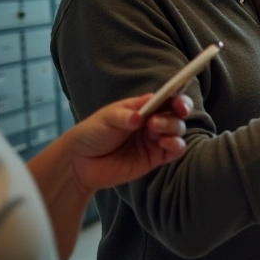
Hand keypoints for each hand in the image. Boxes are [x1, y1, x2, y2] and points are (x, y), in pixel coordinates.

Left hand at [65, 93, 192, 191]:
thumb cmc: (93, 133)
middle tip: (158, 118)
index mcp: (144, 107)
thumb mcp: (106, 118)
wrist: (80, 162)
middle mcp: (153, 122)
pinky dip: (176, 144)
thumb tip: (140, 117)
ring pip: (178, 129)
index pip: (167, 98)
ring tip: (153, 129)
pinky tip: (164, 143)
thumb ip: (125, 116)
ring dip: (172, 126)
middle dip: (177, 111)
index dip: (177, 96)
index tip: (177, 99)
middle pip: (177, 113)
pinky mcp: (156, 158)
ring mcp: (155, 140)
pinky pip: (176, 150)